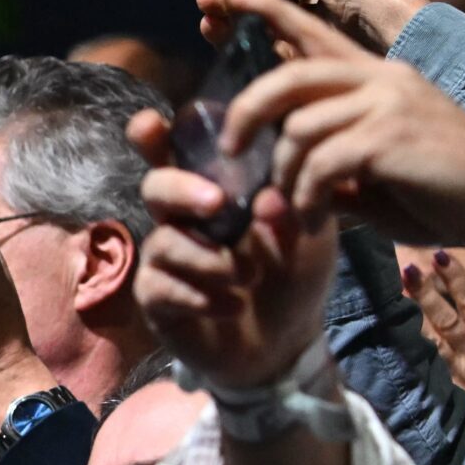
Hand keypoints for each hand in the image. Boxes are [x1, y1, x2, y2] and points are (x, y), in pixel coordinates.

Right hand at [128, 110, 336, 388]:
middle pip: (155, 186)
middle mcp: (182, 219)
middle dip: (181, 190)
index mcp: (215, 191)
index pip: (180, 153)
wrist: (287, 341)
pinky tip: (230, 306)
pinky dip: (201, 296)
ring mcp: (165, 259)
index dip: (157, 135)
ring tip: (248, 278)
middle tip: (216, 205)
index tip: (155, 123)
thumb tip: (265, 198)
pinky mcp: (158, 299)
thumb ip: (293, 206)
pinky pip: (162, 287)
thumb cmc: (293, 275)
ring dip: (210, 259)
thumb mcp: (309, 233)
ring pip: (163, 242)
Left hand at [211, 0, 464, 241]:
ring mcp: (388, 102)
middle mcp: (381, 79)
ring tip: (296, 208)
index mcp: (376, 78)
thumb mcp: (374, 170)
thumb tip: (280, 182)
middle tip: (230, 149)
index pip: (317, 34)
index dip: (273, 14)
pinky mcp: (391, 135)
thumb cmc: (439, 189)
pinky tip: (314, 217)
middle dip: (247, 113)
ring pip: (299, 127)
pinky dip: (307, 195)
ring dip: (285, 177)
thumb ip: (328, 164)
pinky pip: (321, 162)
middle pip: (291, 77)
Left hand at [408, 249, 464, 412]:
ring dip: (411, 320)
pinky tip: (390, 339)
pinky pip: (426, 369)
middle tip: (409, 269)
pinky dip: (410, 353)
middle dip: (426, 295)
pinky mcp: (446, 393)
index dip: (458, 281)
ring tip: (392, 295)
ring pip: (429, 343)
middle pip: (444, 321)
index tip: (443, 258)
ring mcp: (454, 376)